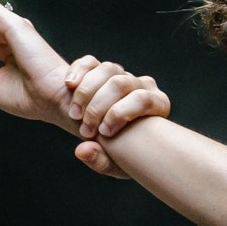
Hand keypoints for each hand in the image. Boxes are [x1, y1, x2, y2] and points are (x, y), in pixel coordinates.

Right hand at [55, 55, 169, 176]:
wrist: (103, 137)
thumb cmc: (118, 153)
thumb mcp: (112, 163)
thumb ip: (100, 161)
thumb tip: (83, 150)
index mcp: (158, 105)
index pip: (143, 99)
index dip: (119, 114)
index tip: (103, 133)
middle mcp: (143, 85)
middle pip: (120, 84)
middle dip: (98, 107)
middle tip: (85, 129)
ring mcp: (122, 73)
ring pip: (107, 70)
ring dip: (86, 93)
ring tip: (75, 114)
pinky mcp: (101, 68)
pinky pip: (89, 62)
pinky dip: (77, 71)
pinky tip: (69, 85)